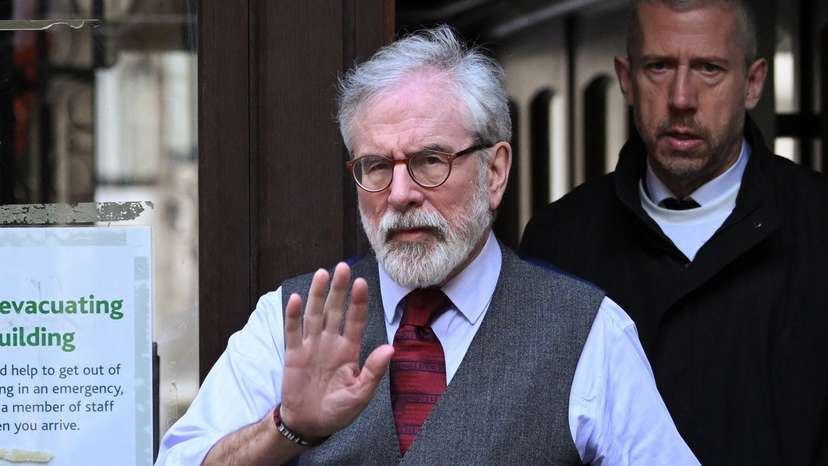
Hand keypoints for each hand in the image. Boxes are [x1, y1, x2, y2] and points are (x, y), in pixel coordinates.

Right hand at [279, 262, 393, 438]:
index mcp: (350, 350)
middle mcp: (331, 342)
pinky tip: (294, 298)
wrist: (310, 423)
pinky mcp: (294, 354)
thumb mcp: (360, 394)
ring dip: (318, 294)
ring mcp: (312, 346)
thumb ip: (373, 371)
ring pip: (315, 314)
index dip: (358, 302)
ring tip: (322, 274)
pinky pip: (293, 331)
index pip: (356, 320)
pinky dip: (292, 315)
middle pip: (336, 310)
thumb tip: (391, 349)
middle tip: (342, 267)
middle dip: (339, 289)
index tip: (361, 283)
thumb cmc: (339, 410)